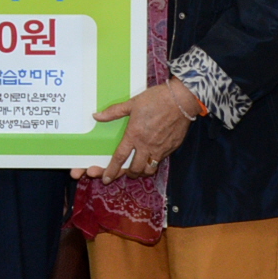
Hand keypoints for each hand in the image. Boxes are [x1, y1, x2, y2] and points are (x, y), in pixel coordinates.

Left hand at [70, 79, 196, 182]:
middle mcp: (147, 145)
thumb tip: (96, 116)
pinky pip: (160, 160)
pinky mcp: (171, 148)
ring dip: (142, 172)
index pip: (120, 157)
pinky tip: (152, 157)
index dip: (112, 170)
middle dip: (128, 174)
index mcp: (134, 135)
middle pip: (135, 169)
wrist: (181, 100)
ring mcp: (160, 148)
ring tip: (138, 169)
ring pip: (149, 169)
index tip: (106, 179)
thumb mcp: (132, 103)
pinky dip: (154, 162)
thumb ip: (114, 112)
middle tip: (124, 173)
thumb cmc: (156, 99)